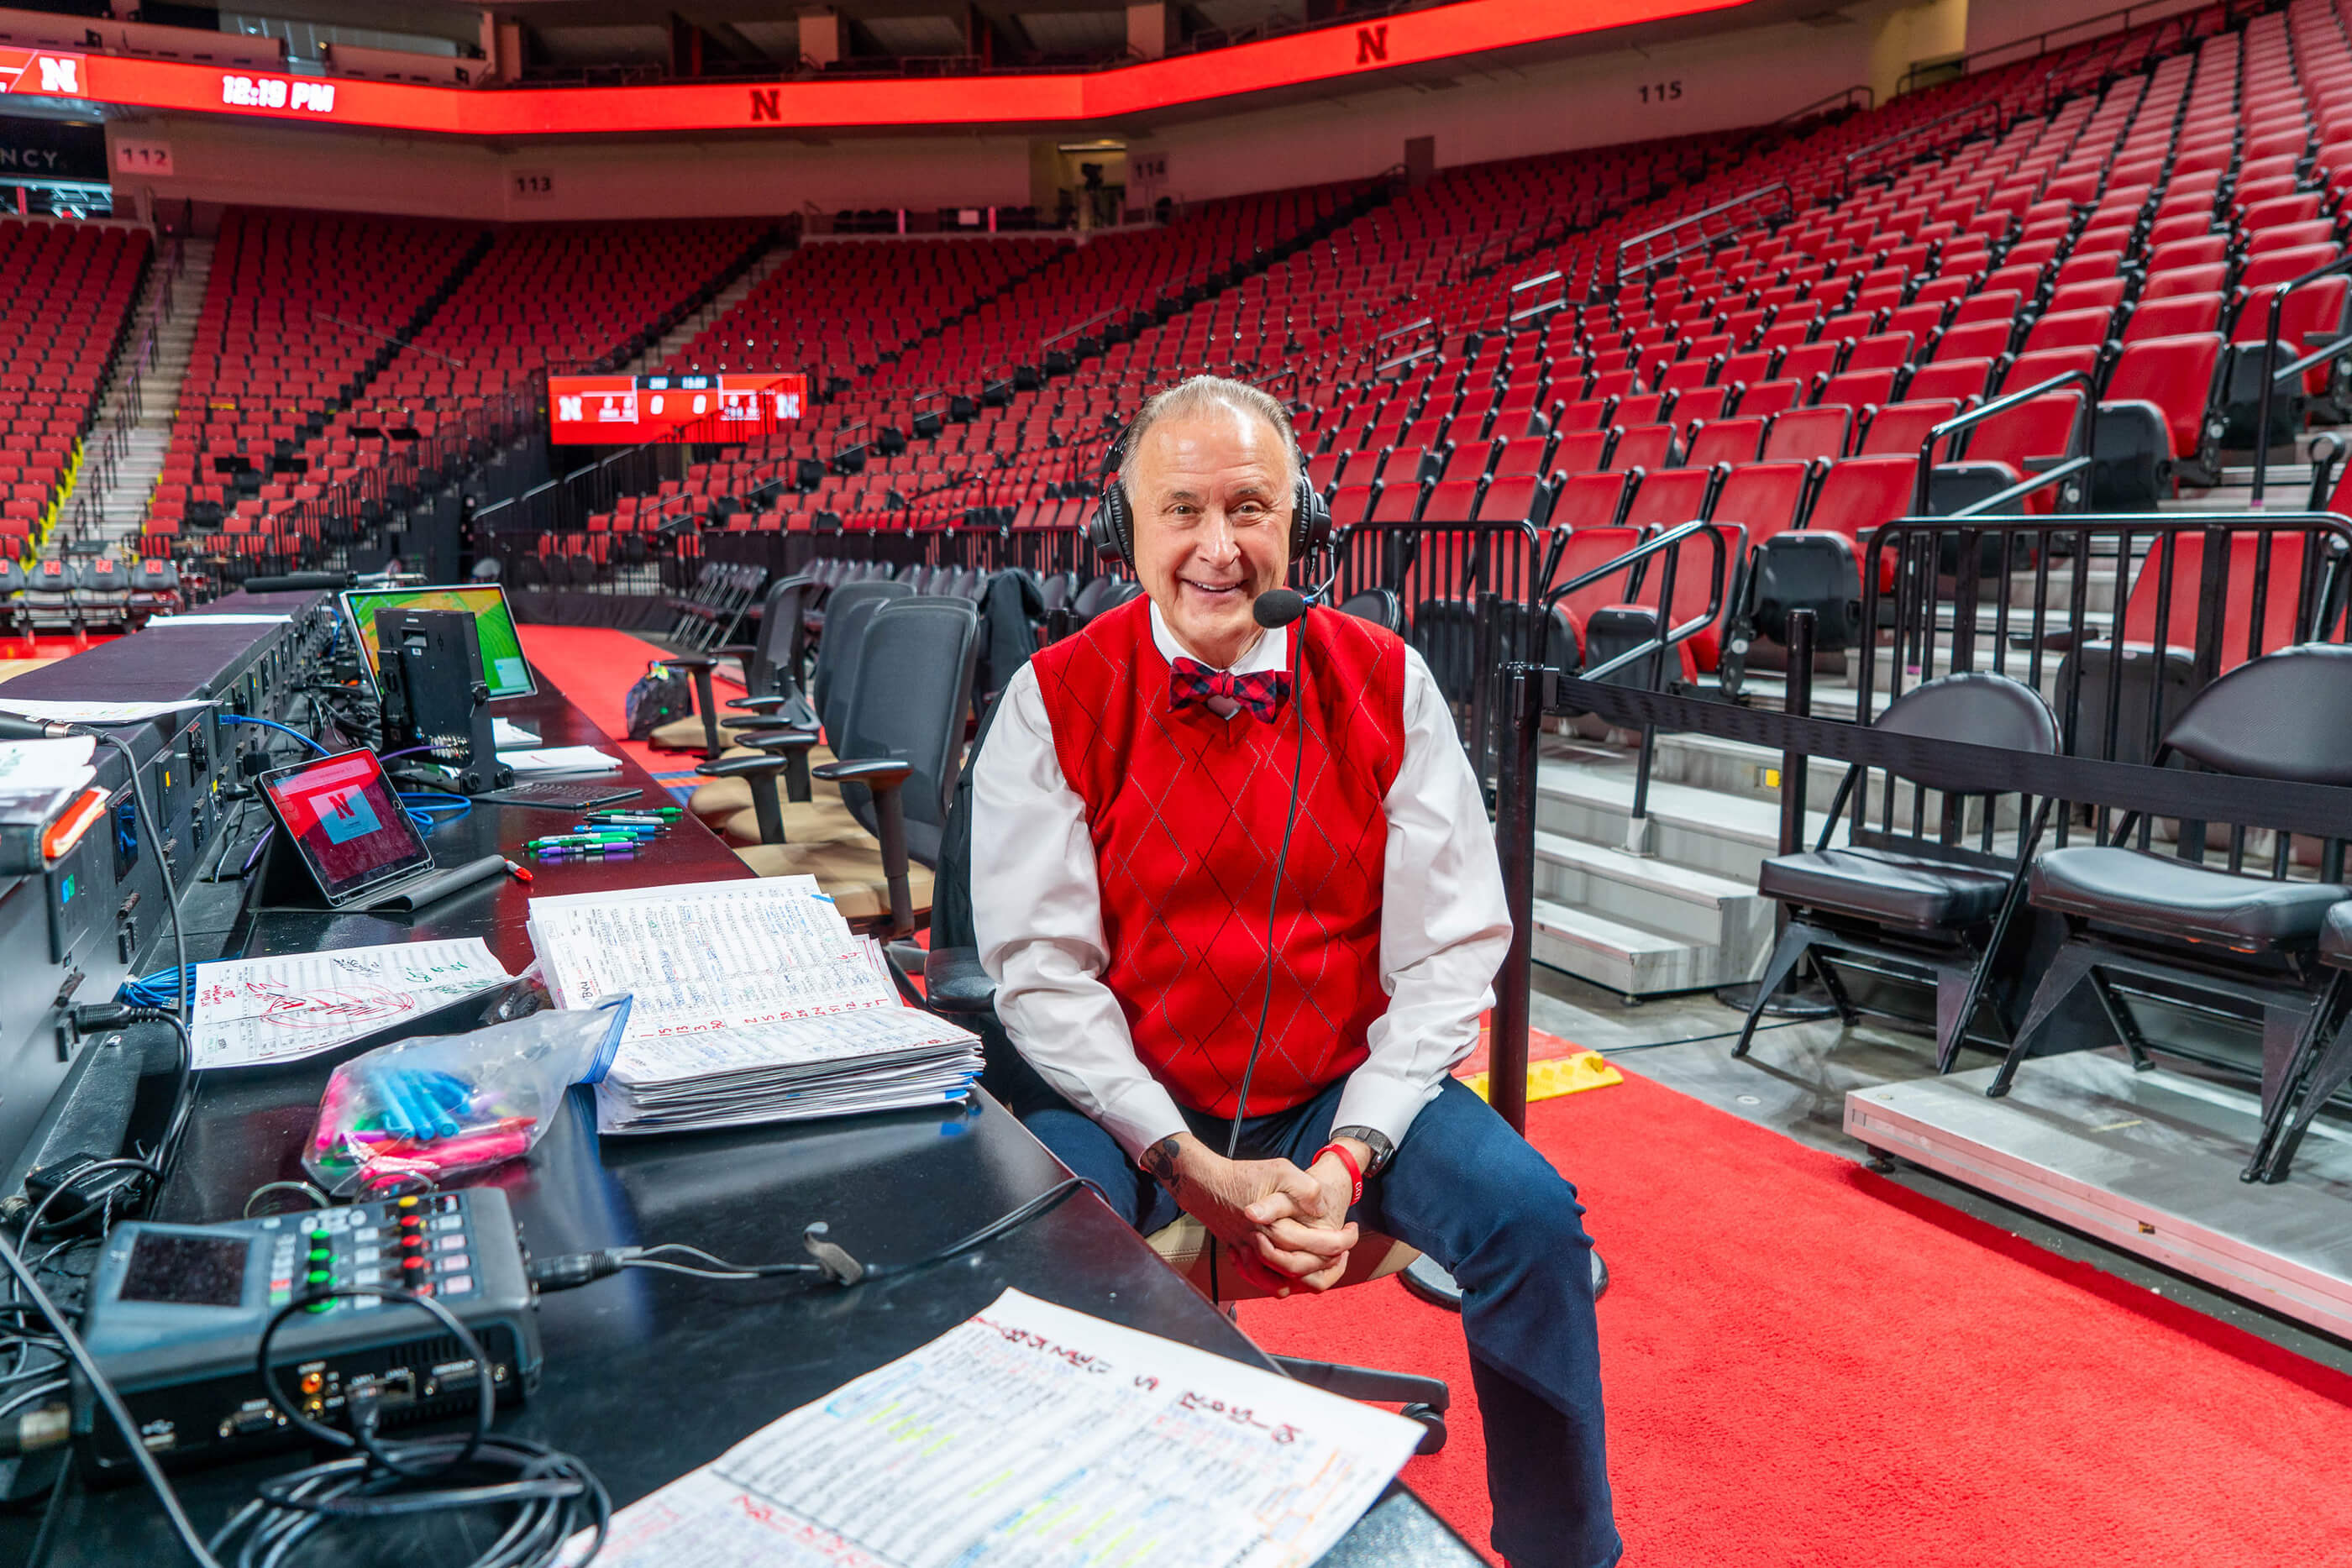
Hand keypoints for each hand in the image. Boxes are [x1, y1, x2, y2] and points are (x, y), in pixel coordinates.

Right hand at [1141, 1134, 1356, 1295]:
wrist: (1202, 1182)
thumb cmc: (1243, 1174)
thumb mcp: (1280, 1169)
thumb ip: (1305, 1189)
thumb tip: (1322, 1209)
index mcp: (1276, 1227)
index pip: (1318, 1245)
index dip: (1342, 1242)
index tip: (1353, 1230)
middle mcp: (1261, 1245)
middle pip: (1301, 1268)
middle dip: (1328, 1262)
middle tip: (1343, 1248)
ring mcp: (1247, 1251)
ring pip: (1279, 1278)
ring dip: (1304, 1277)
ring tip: (1322, 1264)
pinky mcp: (1237, 1251)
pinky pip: (1254, 1277)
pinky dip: (1270, 1285)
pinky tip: (1283, 1287)